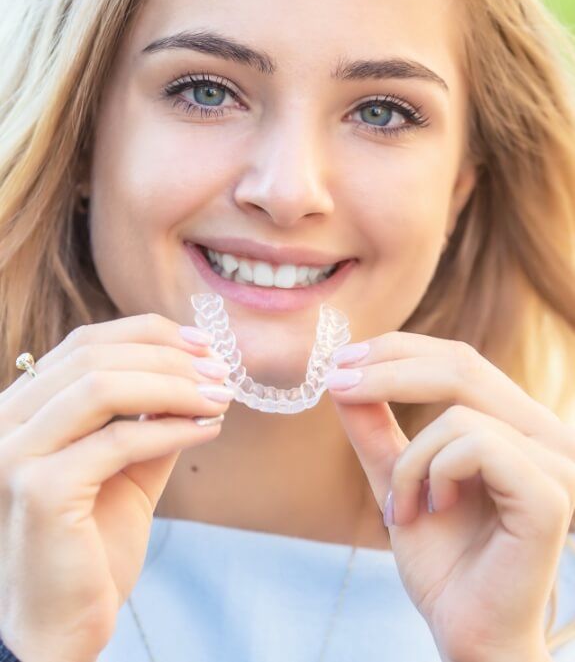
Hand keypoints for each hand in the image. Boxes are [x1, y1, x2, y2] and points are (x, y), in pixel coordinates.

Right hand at [0, 315, 231, 661]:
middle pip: (94, 356)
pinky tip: (208, 430)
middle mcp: (7, 421)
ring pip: (103, 386)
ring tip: (220, 397)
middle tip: (220, 371)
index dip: (147, 333)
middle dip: (169, 357)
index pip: (84, 342)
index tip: (202, 343)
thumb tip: (198, 375)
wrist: (60, 625)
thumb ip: (150, 419)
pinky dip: (171, 428)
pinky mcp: (39, 489)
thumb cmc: (91, 545)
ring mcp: (15, 453)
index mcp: (23, 408)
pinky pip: (118, 440)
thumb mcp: (127, 467)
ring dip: (174, 385)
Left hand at [327, 333, 574, 661]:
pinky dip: (435, 474)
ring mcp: (553, 462)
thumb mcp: (397, 479)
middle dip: (388, 369)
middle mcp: (543, 434)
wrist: (467, 631)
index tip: (343, 359)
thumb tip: (343, 376)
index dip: (399, 349)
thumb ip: (376, 430)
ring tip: (404, 507)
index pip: (460, 359)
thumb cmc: (443, 562)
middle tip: (338, 384)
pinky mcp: (548, 493)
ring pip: (458, 413)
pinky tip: (435, 510)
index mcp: (514, 425)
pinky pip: (475, 445)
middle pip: (462, 364)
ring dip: (410, 460)